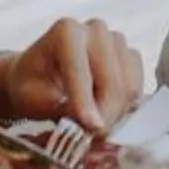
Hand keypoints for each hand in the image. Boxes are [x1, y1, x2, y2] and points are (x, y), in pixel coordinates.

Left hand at [1, 18, 144, 132]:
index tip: (91, 128)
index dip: (86, 102)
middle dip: (104, 115)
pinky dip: (125, 108)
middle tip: (93, 138)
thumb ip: (58, 108)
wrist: (38, 76)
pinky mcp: (130, 56)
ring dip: (116, 115)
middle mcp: (95, 30)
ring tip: (95, 128)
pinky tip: (106, 116)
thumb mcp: (31, 98)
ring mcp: (116, 41)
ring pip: (128, 87)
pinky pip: (138, 88)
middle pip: (111, 80)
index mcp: (66, 31)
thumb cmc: (31, 85)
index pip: (80, 70)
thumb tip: (89, 123)